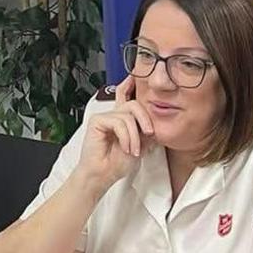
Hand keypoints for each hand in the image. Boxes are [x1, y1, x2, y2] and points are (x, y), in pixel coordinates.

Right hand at [73, 77, 154, 194]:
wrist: (103, 175)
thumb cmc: (117, 163)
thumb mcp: (140, 145)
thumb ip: (145, 131)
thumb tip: (154, 123)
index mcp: (122, 119)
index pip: (126, 96)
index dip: (130, 85)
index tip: (135, 77)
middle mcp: (113, 115)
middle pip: (134, 104)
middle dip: (145, 119)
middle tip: (149, 134)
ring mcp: (105, 117)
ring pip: (129, 115)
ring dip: (135, 136)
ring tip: (134, 150)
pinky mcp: (97, 121)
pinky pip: (119, 122)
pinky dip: (126, 137)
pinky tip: (126, 148)